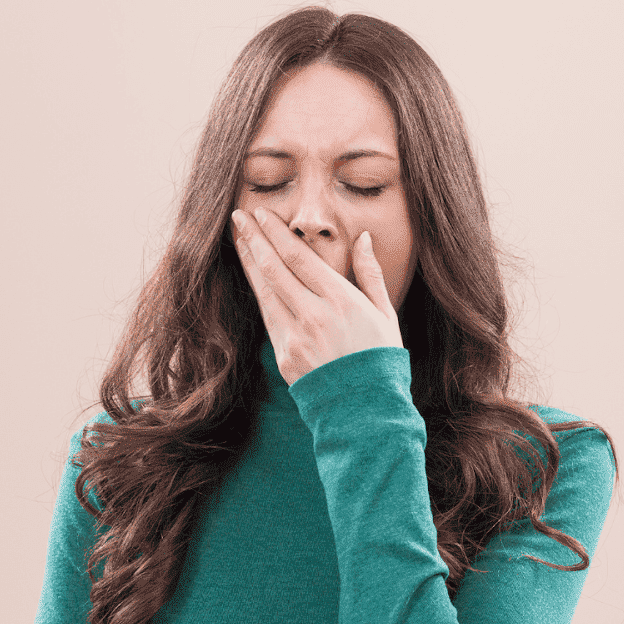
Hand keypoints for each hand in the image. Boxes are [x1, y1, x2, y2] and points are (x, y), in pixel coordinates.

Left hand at [231, 207, 402, 385]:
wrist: (367, 409)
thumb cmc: (380, 357)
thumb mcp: (385, 313)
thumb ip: (370, 274)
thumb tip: (364, 239)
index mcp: (340, 301)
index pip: (298, 258)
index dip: (276, 233)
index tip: (262, 214)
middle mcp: (313, 316)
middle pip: (274, 269)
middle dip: (254, 239)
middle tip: (239, 216)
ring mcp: (295, 338)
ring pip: (264, 291)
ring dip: (249, 263)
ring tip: (239, 239)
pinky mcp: (284, 356)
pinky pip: (269, 318)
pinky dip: (259, 293)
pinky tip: (253, 277)